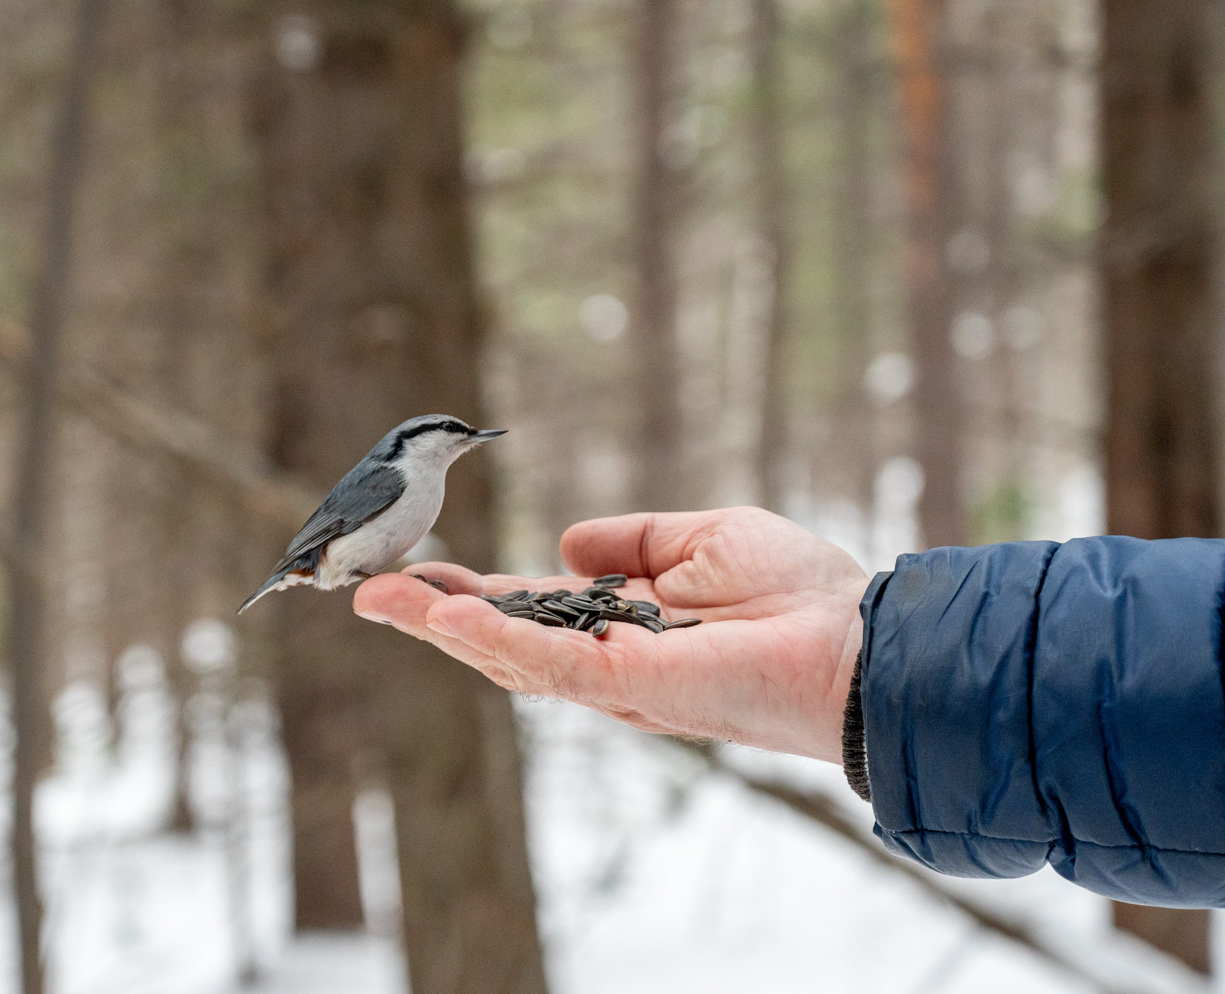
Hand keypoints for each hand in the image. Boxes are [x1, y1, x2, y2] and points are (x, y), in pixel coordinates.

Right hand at [353, 507, 869, 762]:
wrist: (857, 642)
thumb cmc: (799, 592)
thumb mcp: (702, 538)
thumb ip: (632, 540)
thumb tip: (566, 543)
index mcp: (621, 626)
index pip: (527, 611)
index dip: (468, 594)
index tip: (414, 572)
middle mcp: (608, 662)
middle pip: (500, 643)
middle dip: (432, 616)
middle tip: (367, 590)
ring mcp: (614, 680)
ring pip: (507, 658)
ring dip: (439, 626)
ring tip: (379, 596)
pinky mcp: (629, 687)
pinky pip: (546, 663)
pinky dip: (490, 639)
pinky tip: (442, 614)